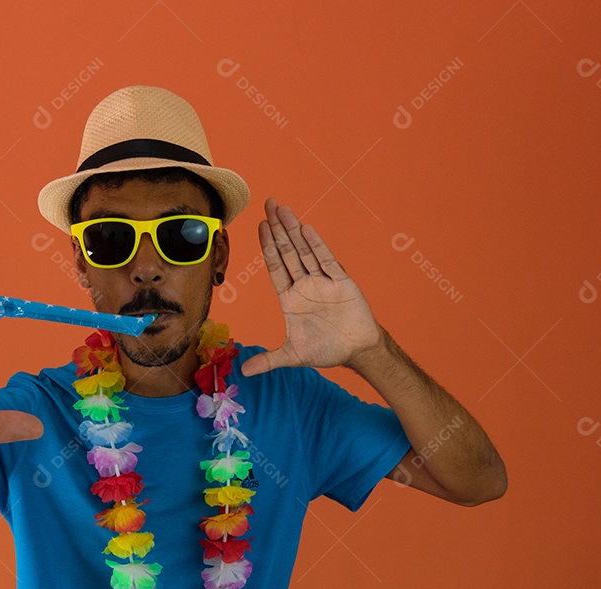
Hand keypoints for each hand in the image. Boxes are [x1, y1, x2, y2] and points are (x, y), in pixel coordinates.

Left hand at [240, 198, 384, 376]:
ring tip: (284, 209)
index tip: (259, 226)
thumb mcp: (292, 356)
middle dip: (277, 229)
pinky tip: (307, 229)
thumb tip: (244, 372)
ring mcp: (322, 282)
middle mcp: (304, 285)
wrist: (356, 351)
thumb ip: (269, 360)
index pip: (275, 267)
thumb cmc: (325, 349)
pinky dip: (317, 245)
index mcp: (290, 298)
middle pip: (287, 252)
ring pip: (305, 251)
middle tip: (268, 204)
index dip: (267, 247)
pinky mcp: (341, 283)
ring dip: (294, 230)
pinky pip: (326, 262)